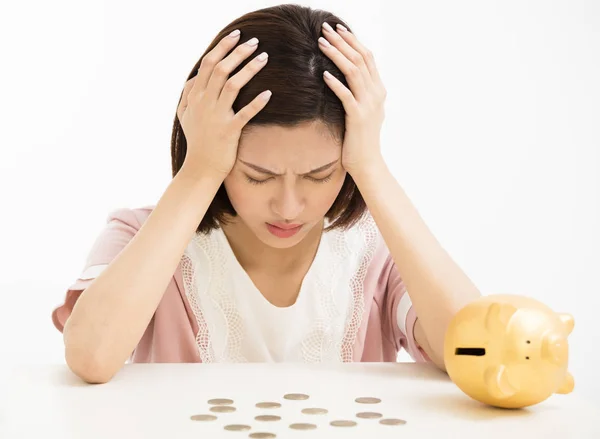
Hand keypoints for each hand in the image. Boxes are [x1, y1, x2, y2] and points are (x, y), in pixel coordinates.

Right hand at [177, 31, 271, 177]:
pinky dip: (257, 103)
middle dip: (238, 52)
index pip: (208, 64)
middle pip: (221, 69)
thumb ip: (187, 94)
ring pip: (233, 85)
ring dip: (249, 68)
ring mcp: (216, 116)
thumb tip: (195, 76)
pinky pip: (245, 114)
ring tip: (264, 57)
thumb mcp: (184, 115)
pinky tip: (269, 94)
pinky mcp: (229, 131)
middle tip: (255, 42)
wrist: (200, 168)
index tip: (236, 36)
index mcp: (195, 96)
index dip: (222, 47)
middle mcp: (204, 103)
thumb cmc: (196, 141)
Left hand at [318, 22, 386, 175]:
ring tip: (321, 44)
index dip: (353, 40)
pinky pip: (346, 95)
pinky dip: (335, 83)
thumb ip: (359, 93)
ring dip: (336, 55)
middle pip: (360, 59)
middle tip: (325, 29)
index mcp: (379, 90)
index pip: (367, 57)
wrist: (367, 163)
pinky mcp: (358, 117)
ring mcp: (369, 105)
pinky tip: (323, 73)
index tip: (337, 28)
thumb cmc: (360, 139)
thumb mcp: (363, 111)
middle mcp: (376, 94)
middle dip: (342, 41)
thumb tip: (344, 76)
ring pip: (354, 72)